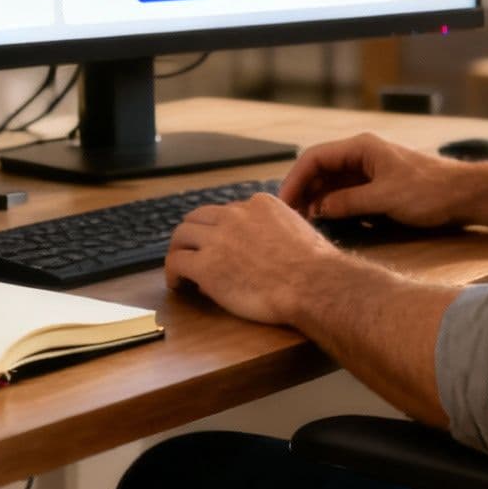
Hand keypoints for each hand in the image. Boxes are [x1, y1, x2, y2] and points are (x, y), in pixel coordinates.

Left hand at [165, 193, 339, 325]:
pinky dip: (172, 272)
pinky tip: (177, 283)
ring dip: (178, 249)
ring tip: (179, 266)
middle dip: (193, 233)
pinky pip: (176, 262)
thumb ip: (275, 230)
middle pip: (199, 217)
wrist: (311, 284)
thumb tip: (261, 246)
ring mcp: (218, 239)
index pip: (228, 210)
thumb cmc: (315, 267)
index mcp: (258, 204)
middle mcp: (234, 215)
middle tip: (191, 250)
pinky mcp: (206, 266)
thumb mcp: (297, 231)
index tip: (221, 243)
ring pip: (182, 235)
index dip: (221, 228)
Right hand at [278, 132, 466, 228]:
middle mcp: (362, 155)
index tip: (284, 202)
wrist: (464, 195)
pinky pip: (346, 192)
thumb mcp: (385, 198)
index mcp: (361, 148)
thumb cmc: (429, 191)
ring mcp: (369, 170)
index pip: (315, 157)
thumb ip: (349, 202)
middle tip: (288, 216)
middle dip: (303, 191)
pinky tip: (326, 220)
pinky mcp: (378, 185)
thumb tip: (319, 209)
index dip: (295, 179)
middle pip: (320, 169)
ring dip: (317, 199)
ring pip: (332, 182)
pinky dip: (334, 204)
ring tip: (302, 221)